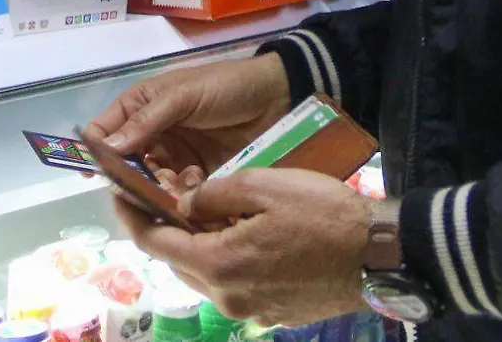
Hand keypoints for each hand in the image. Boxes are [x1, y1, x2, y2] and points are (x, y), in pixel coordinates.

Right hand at [89, 54, 291, 184]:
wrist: (275, 97)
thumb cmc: (223, 86)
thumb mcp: (182, 96)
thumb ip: (145, 122)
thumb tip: (106, 148)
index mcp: (140, 107)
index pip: (104, 131)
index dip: (94, 151)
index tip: (94, 174)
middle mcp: (152, 134)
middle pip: (126, 164)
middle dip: (132, 178)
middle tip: (146, 186)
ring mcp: (175, 156)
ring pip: (152, 182)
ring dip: (160, 188)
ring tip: (179, 184)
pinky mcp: (197, 174)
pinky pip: (179, 192)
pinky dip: (184, 194)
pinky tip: (197, 187)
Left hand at [115, 168, 372, 325]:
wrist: (382, 256)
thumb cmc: (323, 214)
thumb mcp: (263, 186)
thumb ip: (211, 195)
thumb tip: (181, 204)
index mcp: (218, 265)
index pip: (155, 244)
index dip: (133, 217)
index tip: (120, 193)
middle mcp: (227, 298)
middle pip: (179, 262)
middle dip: (167, 230)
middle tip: (167, 195)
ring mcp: (252, 312)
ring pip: (206, 276)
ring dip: (199, 247)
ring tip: (208, 214)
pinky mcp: (275, 316)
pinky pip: (235, 287)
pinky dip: (228, 263)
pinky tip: (244, 238)